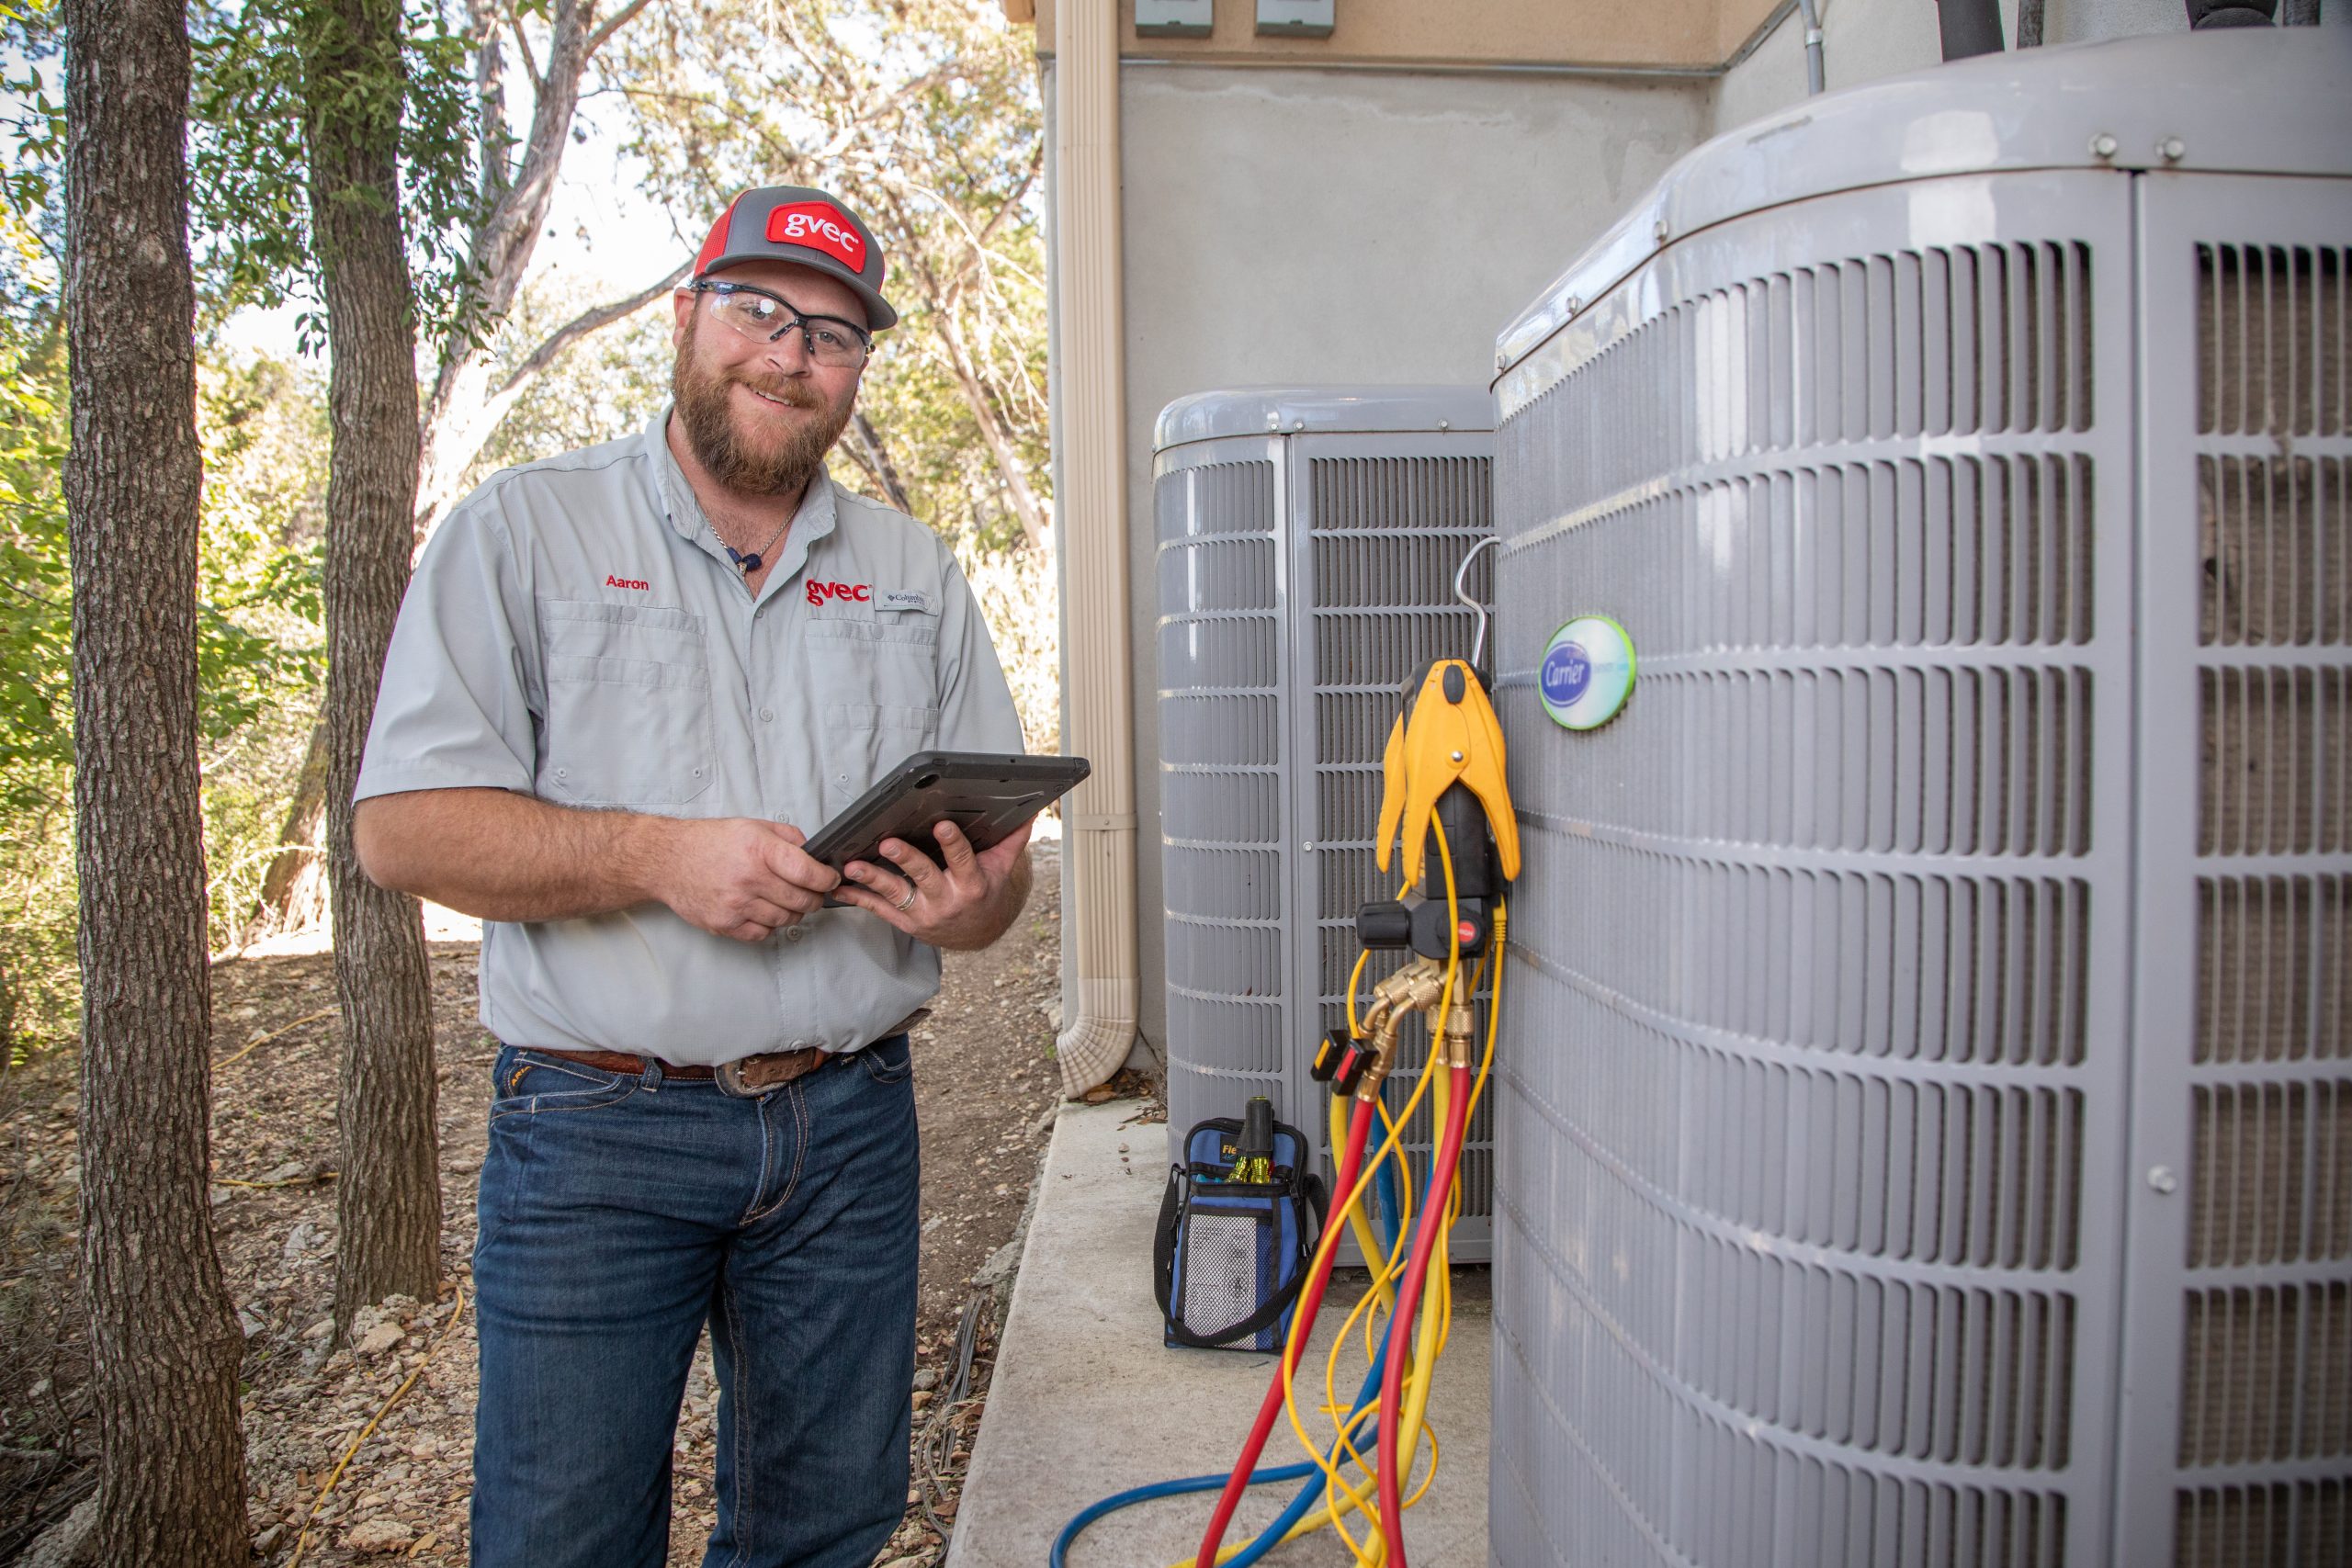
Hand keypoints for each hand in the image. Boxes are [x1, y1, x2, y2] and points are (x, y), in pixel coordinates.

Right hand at [648, 817, 841, 942]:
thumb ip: (787, 838)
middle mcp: (749, 879)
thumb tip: (814, 854)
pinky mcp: (724, 924)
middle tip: (812, 892)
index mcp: (759, 850)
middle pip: (802, 901)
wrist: (667, 860)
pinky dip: (769, 925)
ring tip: (784, 899)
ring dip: (792, 912)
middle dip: (814, 897)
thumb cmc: (708, 842)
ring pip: (786, 920)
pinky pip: (762, 934)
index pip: (809, 874)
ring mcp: (736, 905)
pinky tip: (762, 910)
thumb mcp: (752, 826)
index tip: (830, 879)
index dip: (827, 879)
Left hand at [834, 818, 1031, 950]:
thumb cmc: (986, 892)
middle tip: (888, 843)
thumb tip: (1030, 811)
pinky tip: (840, 888)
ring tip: (854, 866)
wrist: (977, 933)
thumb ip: (1012, 839)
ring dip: (873, 879)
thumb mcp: (1002, 868)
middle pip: (924, 876)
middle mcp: (947, 901)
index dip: (952, 843)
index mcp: (972, 884)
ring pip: (896, 895)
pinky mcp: (906, 922)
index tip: (942, 825)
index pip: (962, 860)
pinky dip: (858, 899)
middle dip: (906, 859)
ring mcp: (924, 914)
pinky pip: (880, 910)